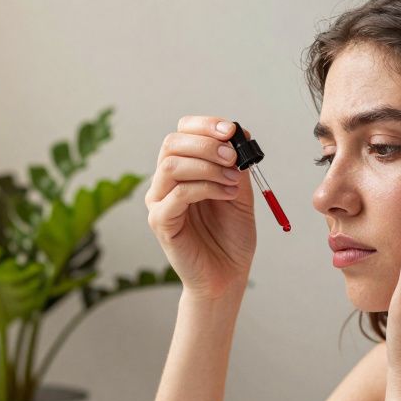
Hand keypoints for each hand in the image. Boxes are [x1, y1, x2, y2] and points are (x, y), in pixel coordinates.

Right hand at [144, 116, 256, 301]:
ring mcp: (159, 202)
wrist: (227, 275)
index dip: (205, 125)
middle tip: (233, 158)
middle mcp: (165, 183)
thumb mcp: (240, 191)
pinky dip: (206, 188)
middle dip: (206, 144)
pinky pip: (177, 194)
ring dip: (207, 166)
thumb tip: (239, 131)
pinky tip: (227, 194)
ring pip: (171, 165)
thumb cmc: (230, 237)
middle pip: (172, 144)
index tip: (231, 130)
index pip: (182, 133)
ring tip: (232, 181)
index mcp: (183, 170)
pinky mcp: (161, 222)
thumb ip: (236, 164)